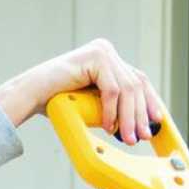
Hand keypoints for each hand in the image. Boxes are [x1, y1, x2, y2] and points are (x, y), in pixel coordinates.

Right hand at [0, 38, 164, 143]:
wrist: (32, 95)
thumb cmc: (59, 102)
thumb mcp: (95, 103)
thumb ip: (114, 104)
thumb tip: (140, 122)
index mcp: (109, 58)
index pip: (138, 80)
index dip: (150, 101)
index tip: (156, 121)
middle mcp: (107, 50)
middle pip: (135, 84)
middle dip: (140, 114)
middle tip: (141, 137)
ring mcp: (101, 51)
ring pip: (126, 89)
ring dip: (129, 117)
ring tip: (127, 137)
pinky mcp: (95, 57)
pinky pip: (112, 89)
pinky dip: (112, 111)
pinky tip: (110, 126)